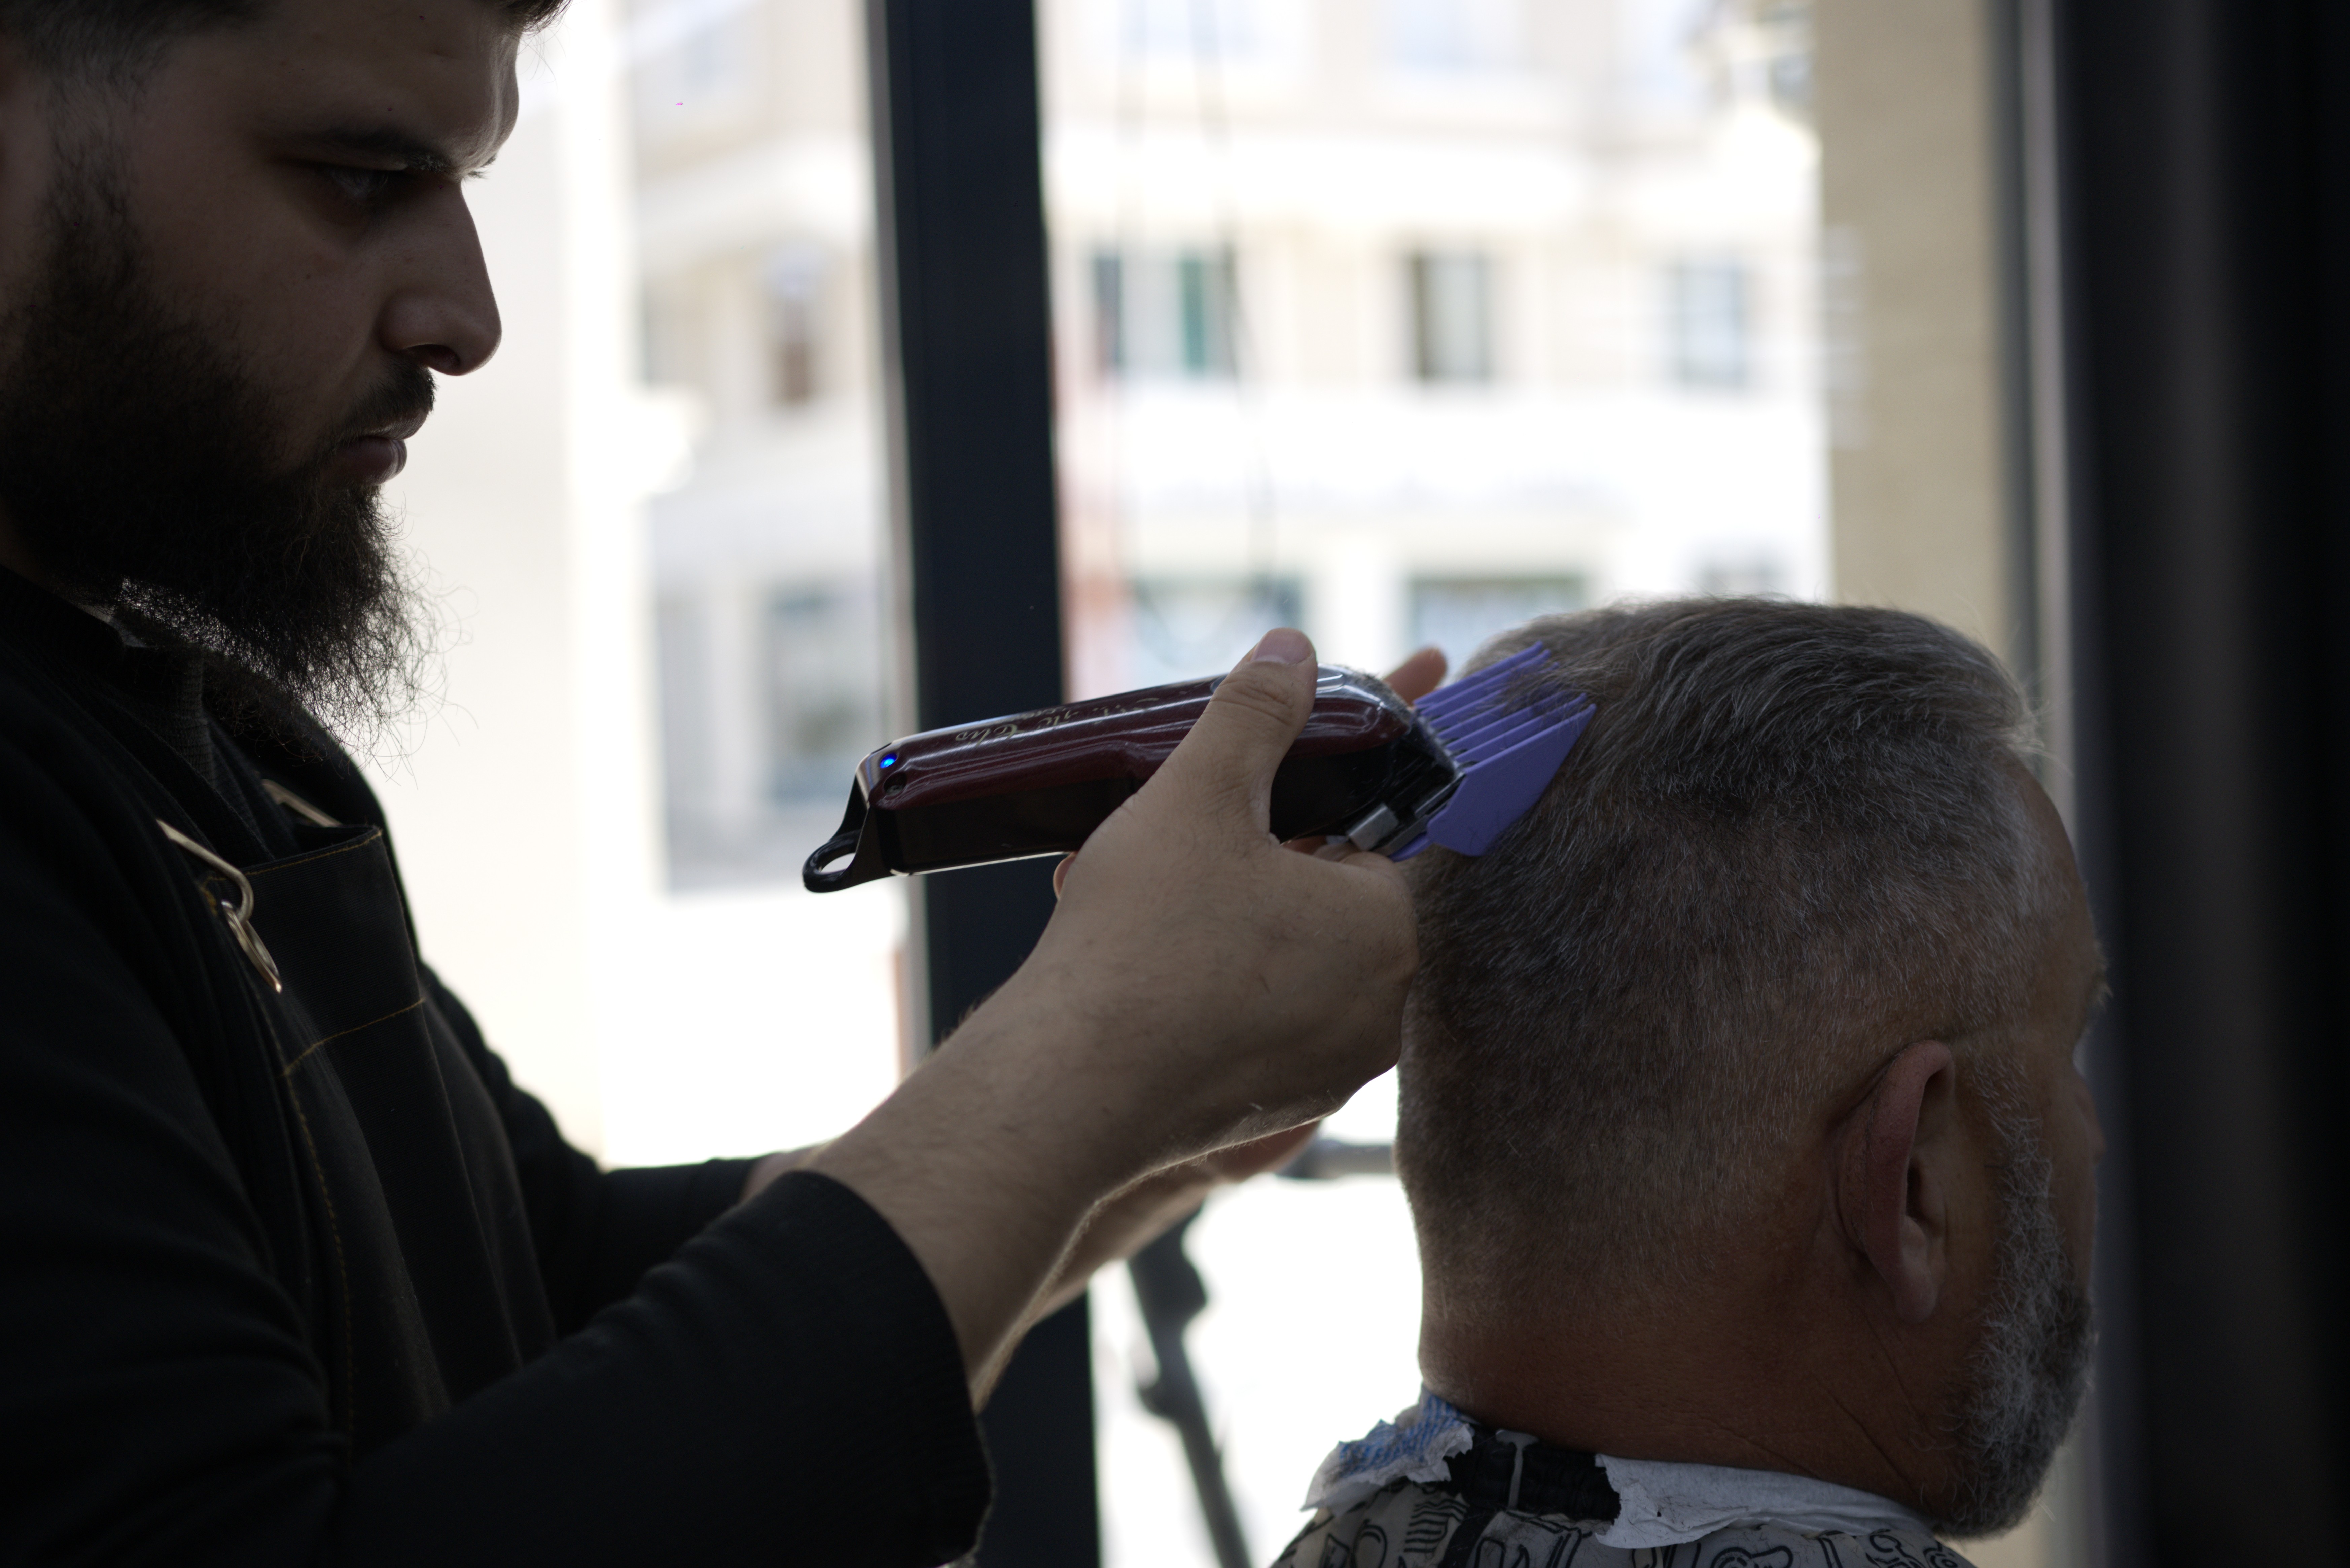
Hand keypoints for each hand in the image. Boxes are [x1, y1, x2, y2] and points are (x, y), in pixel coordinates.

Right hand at [1025, 645, 1448, 1313]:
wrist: (1072, 1088)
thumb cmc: (1145, 939)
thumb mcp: (1201, 793)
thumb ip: (1255, 713)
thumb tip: (1293, 650)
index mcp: (1387, 930)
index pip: (1364, 839)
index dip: (1300, 804)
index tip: (1248, 797)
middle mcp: (1380, 1012)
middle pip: (1318, 904)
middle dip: (1247, 864)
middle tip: (1171, 840)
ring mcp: (1328, 1072)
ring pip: (1276, 964)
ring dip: (1214, 921)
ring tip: (1132, 893)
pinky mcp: (1271, 1110)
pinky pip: (1246, 1024)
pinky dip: (1199, 988)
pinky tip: (1130, 959)